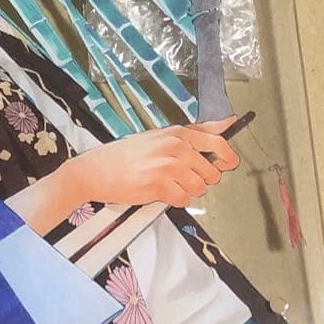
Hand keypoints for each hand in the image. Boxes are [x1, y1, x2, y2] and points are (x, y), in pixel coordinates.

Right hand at [62, 117, 241, 208]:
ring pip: (200, 187)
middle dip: (202, 179)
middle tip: (182, 177)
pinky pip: (184, 200)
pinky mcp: (159, 185)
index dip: (228, 156)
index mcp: (176, 133)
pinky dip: (176, 200)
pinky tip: (161, 192)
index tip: (227, 163)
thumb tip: (227, 123)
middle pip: (212, 171)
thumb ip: (191, 134)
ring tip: (168, 184)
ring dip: (187, 191)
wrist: (95, 171)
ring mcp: (167, 166)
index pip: (218, 141)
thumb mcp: (158, 137)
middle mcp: (174, 146)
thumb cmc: (124, 155)